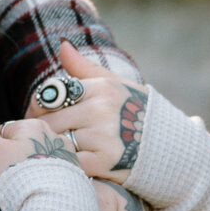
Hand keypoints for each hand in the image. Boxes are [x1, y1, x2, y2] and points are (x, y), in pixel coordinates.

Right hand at [0, 105, 81, 186]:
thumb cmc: (20, 179)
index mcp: (33, 125)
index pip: (4, 134)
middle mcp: (54, 136)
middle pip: (23, 146)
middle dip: (15, 161)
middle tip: (10, 182)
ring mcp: (67, 156)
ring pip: (39, 161)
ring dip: (31, 172)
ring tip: (26, 191)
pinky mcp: (77, 176)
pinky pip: (54, 175)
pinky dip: (46, 183)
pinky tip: (41, 195)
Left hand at [36, 42, 148, 182]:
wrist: (171, 147)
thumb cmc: (138, 112)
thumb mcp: (115, 85)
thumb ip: (84, 67)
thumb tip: (61, 45)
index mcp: (102, 88)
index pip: (51, 95)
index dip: (37, 108)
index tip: (38, 117)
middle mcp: (101, 109)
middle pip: (50, 121)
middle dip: (41, 131)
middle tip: (38, 140)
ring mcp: (103, 136)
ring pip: (58, 142)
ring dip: (52, 149)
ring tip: (53, 153)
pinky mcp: (105, 162)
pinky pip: (70, 162)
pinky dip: (65, 165)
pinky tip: (68, 166)